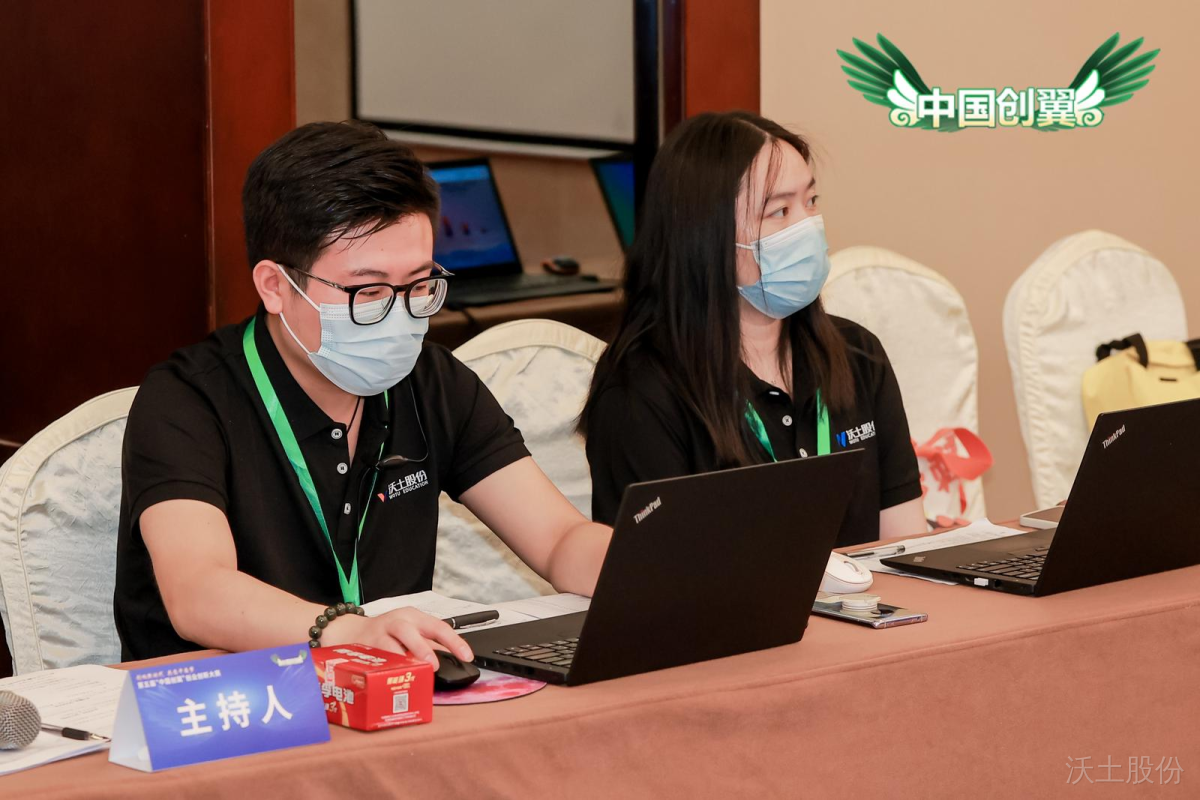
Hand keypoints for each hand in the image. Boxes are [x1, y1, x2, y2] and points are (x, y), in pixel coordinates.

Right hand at [322, 607, 472, 665]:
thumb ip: (430, 644)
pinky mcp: (367, 645)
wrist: (351, 631)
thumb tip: (452, 659)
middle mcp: (399, 621)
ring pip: (393, 643)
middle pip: (412, 631)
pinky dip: (387, 665)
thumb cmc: (387, 632)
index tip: (466, 656)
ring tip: (413, 670)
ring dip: (404, 658)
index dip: (454, 642)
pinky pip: (378, 656)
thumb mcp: (412, 633)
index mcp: (415, 618)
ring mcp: (381, 632)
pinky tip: (392, 674)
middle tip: (434, 665)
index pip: (439, 627)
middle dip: (424, 648)